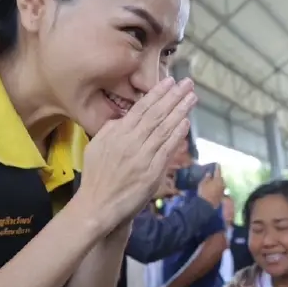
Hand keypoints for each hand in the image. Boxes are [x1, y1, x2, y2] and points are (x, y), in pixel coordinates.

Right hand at [77, 77, 195, 231]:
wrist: (97, 205)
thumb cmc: (96, 177)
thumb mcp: (95, 146)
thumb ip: (110, 130)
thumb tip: (123, 117)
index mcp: (116, 133)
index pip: (141, 109)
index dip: (157, 94)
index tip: (170, 81)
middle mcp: (130, 142)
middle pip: (156, 115)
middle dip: (173, 97)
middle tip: (188, 83)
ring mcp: (142, 157)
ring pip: (164, 129)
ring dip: (180, 111)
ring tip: (192, 98)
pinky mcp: (151, 173)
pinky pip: (166, 150)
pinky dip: (177, 135)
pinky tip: (186, 123)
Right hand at [196, 166, 225, 207]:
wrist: (206, 205)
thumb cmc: (203, 192)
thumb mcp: (203, 183)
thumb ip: (207, 177)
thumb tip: (209, 173)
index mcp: (217, 179)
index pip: (218, 171)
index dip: (217, 167)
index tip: (217, 164)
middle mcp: (222, 184)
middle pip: (220, 178)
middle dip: (218, 176)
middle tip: (214, 175)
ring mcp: (222, 191)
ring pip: (221, 184)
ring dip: (218, 183)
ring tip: (214, 182)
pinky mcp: (221, 196)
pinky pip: (220, 190)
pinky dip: (218, 188)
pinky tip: (214, 189)